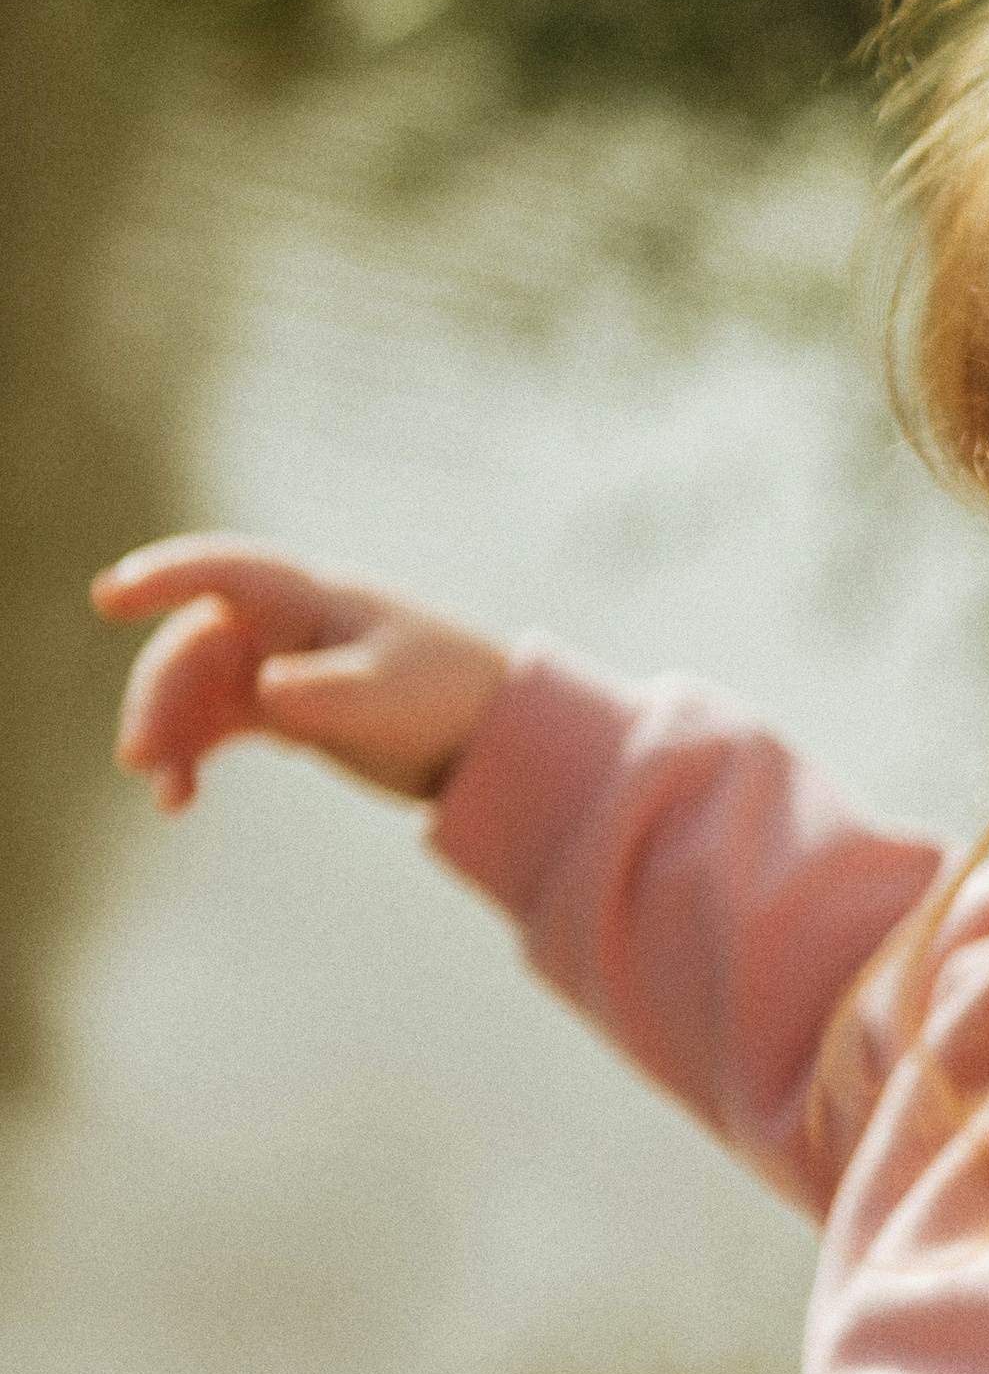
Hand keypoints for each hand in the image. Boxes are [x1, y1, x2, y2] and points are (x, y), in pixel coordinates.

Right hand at [93, 535, 509, 811]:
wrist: (494, 736)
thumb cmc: (450, 696)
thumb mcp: (394, 698)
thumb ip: (332, 693)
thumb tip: (267, 693)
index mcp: (311, 598)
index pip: (224, 572)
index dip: (164, 578)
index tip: (108, 599)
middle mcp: (285, 624)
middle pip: (195, 646)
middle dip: (160, 694)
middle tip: (139, 757)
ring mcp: (280, 664)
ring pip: (198, 689)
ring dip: (170, 732)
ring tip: (162, 793)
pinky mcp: (284, 709)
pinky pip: (217, 726)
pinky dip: (193, 756)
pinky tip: (180, 800)